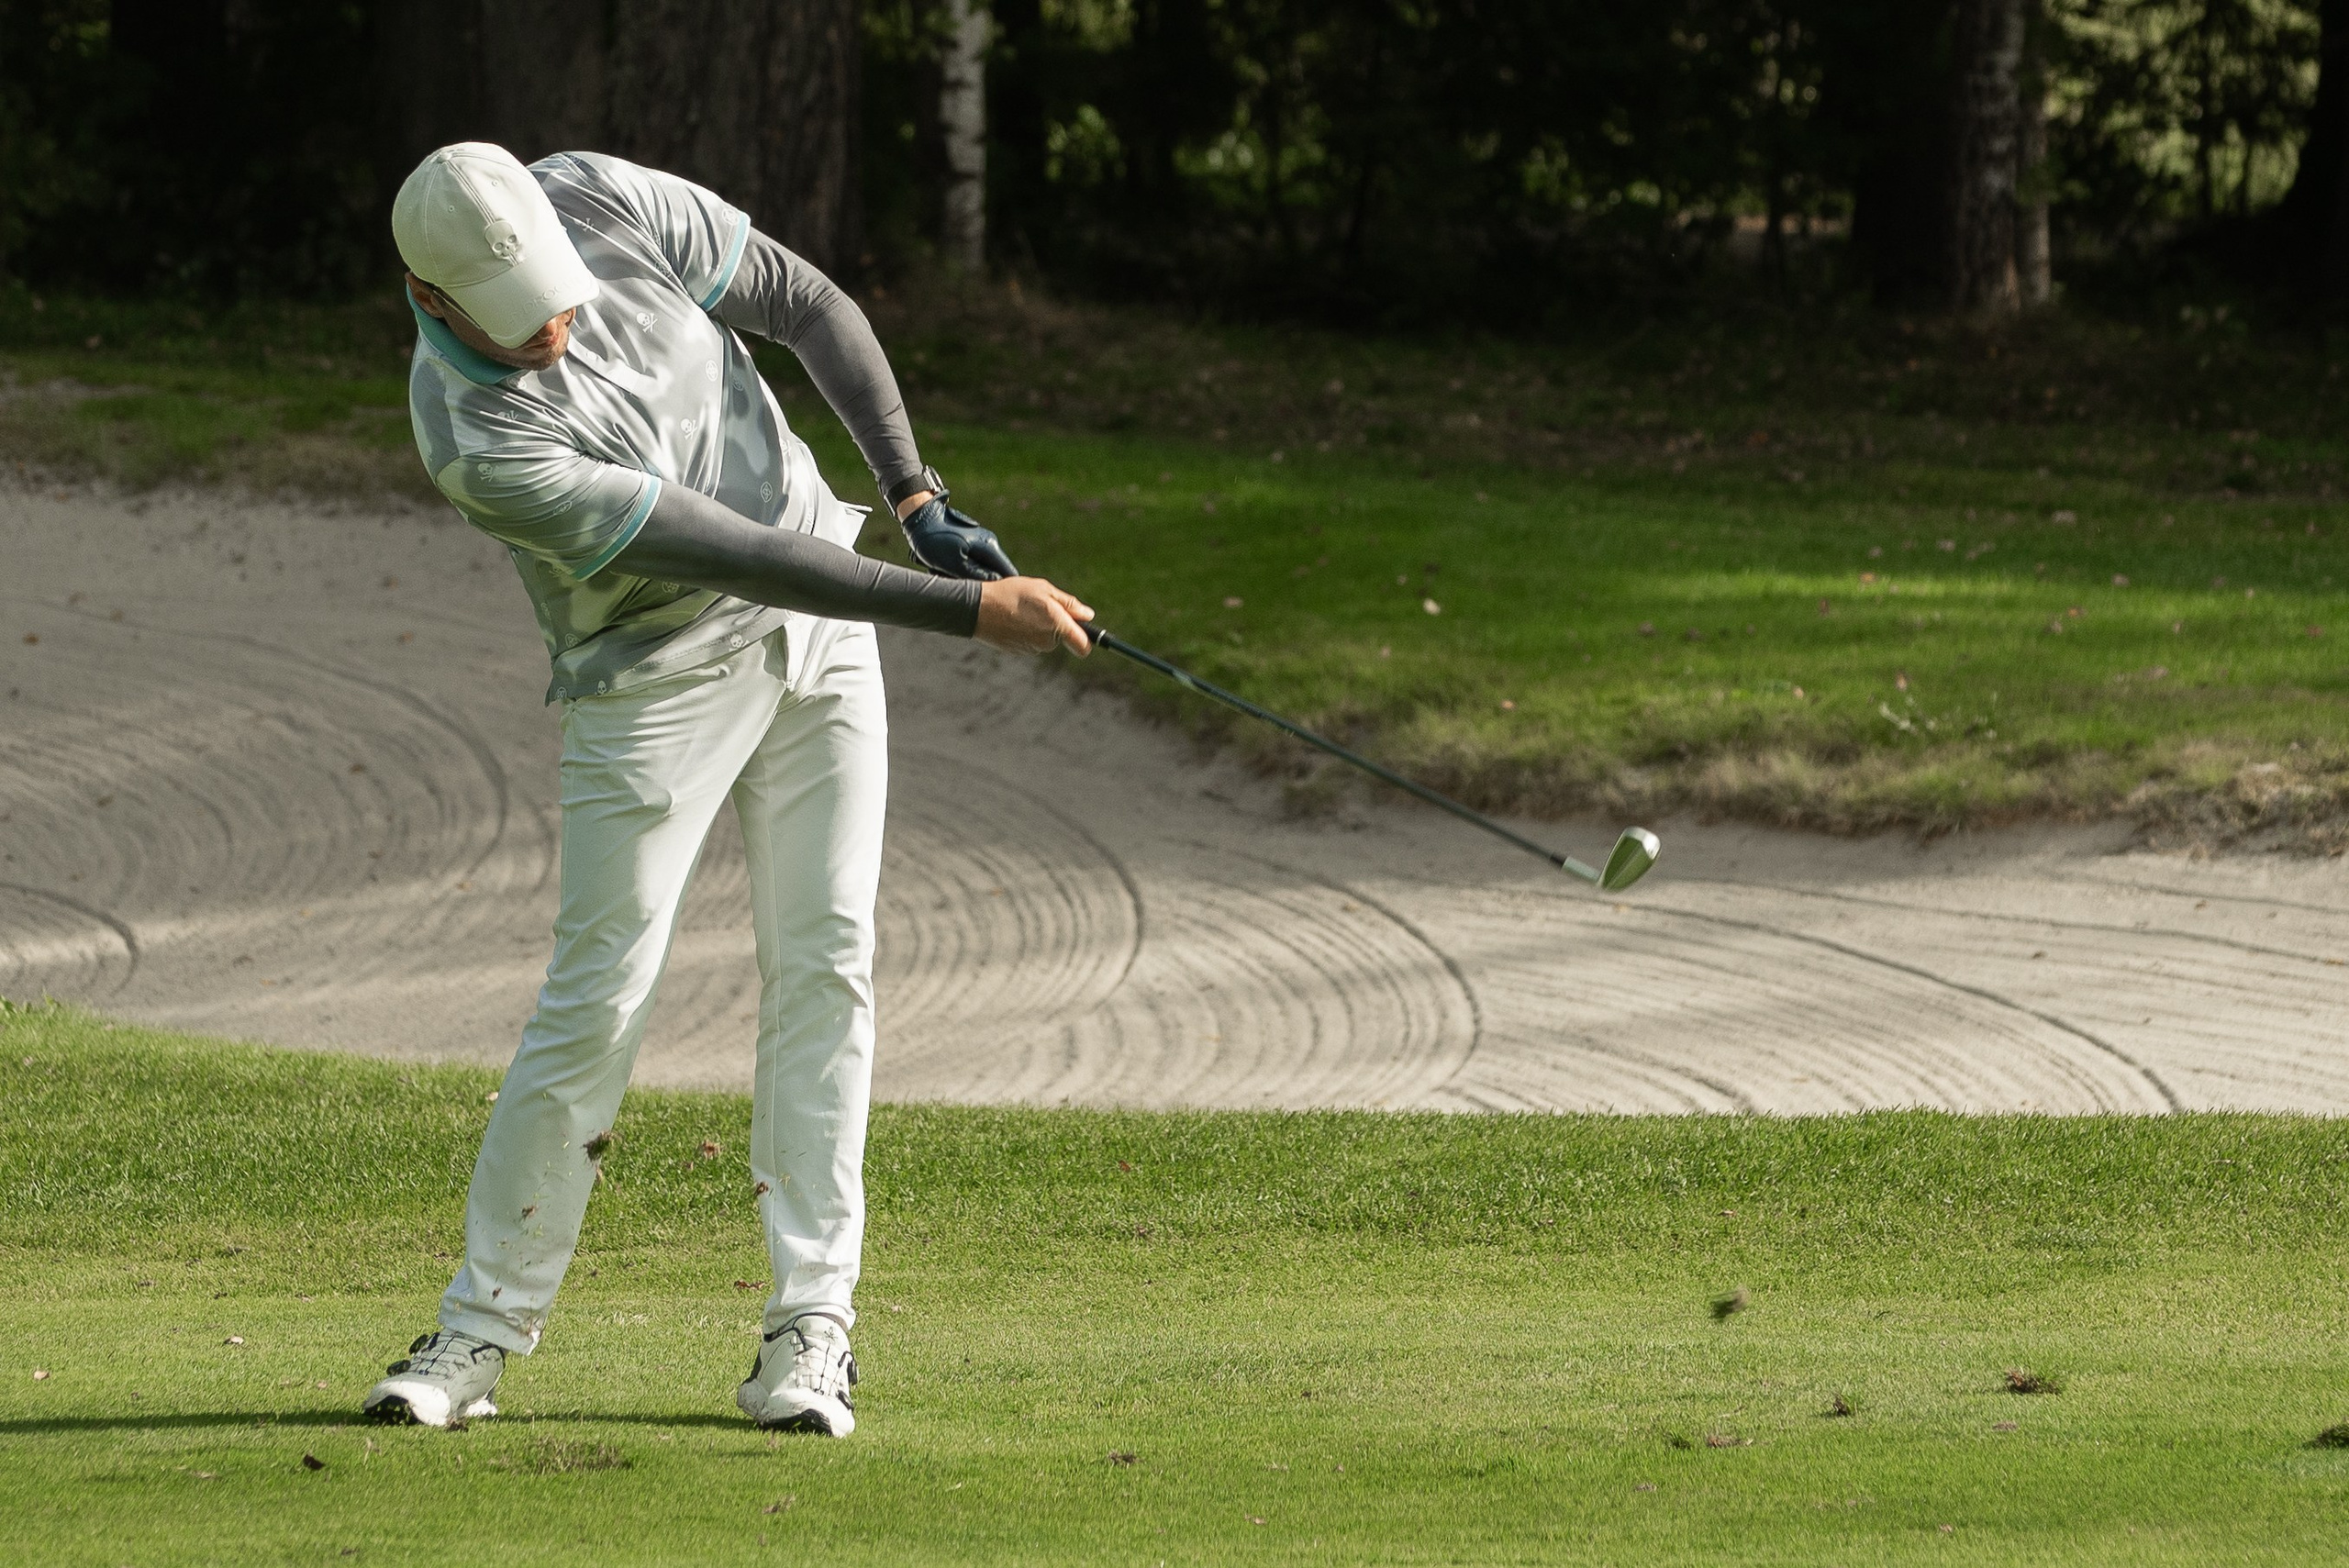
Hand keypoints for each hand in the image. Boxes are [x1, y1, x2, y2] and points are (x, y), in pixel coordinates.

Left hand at [900, 494, 1018, 579]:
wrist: (920, 517)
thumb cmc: (935, 540)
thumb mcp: (954, 563)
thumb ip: (977, 575)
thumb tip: (996, 584)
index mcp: (989, 547)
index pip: (1008, 572)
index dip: (1004, 589)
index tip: (992, 599)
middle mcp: (988, 543)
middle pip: (993, 573)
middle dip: (978, 583)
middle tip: (957, 585)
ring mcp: (979, 543)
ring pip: (979, 569)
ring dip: (964, 576)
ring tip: (943, 574)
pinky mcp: (968, 544)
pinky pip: (969, 563)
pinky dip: (957, 569)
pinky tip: (940, 569)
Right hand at [975, 578, 1094, 654]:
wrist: (977, 608)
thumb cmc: (1011, 594)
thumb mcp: (1043, 589)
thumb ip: (1069, 604)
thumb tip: (1088, 616)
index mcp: (1057, 625)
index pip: (1084, 646)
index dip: (1087, 640)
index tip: (1085, 633)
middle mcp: (1047, 642)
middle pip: (1061, 638)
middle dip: (1056, 624)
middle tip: (1039, 605)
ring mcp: (1032, 649)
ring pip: (1045, 639)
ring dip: (1039, 626)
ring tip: (1022, 609)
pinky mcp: (1018, 651)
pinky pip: (1030, 641)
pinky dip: (1026, 631)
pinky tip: (1013, 618)